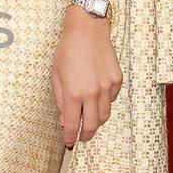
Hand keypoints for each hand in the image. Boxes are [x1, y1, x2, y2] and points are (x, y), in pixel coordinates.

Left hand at [51, 8, 122, 147]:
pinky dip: (104, 103)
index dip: (70, 136)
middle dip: (86, 136)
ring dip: (97, 122)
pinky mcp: (117, 80)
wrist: (87, 30)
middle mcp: (92, 93)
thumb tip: (64, 119)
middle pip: (92, 125)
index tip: (69, 142)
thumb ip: (60, 100)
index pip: (72, 124)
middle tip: (82, 138)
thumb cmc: (67, 50)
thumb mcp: (55, 75)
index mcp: (73, 93)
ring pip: (105, 115)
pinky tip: (97, 98)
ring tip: (89, 121)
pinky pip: (112, 99)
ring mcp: (106, 87)